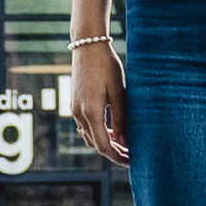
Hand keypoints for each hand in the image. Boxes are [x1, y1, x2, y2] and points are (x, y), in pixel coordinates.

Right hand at [67, 37, 126, 164]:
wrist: (87, 45)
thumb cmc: (106, 66)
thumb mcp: (119, 93)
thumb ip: (121, 119)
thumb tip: (124, 142)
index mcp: (91, 112)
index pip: (103, 145)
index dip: (117, 156)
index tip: (131, 160)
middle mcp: (79, 113)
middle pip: (95, 144)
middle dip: (112, 152)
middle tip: (131, 154)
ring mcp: (74, 109)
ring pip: (89, 136)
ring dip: (104, 142)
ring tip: (123, 144)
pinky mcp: (74, 103)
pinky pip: (85, 126)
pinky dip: (98, 132)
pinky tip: (112, 129)